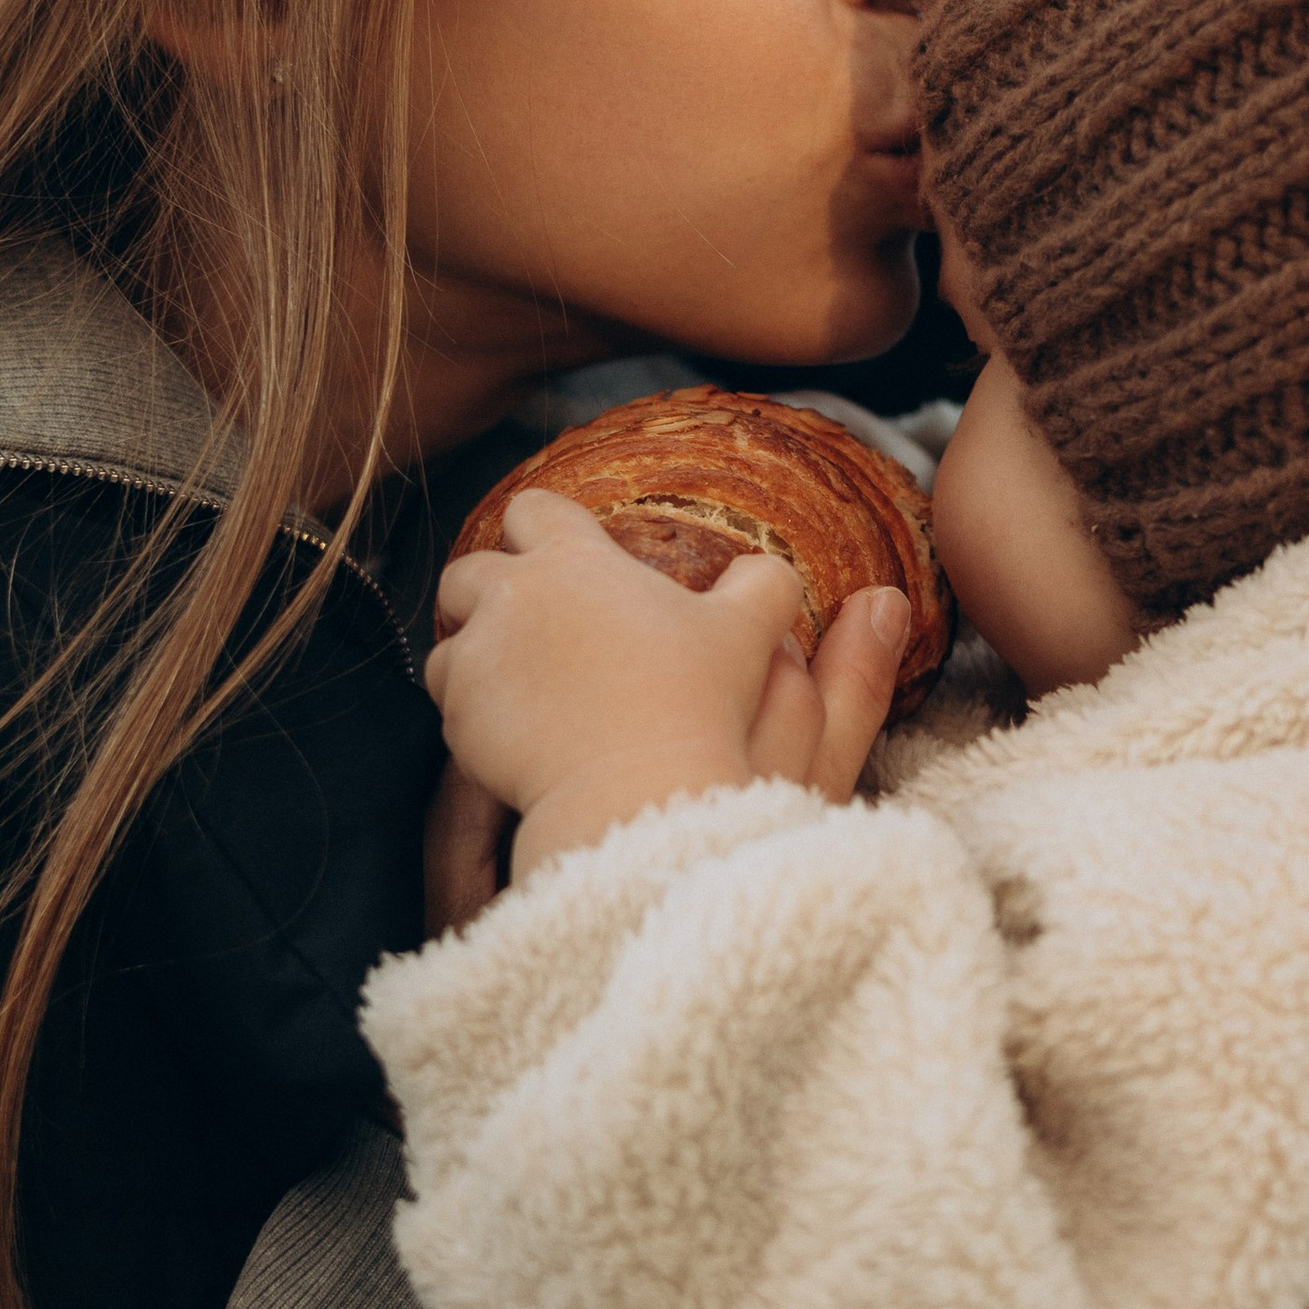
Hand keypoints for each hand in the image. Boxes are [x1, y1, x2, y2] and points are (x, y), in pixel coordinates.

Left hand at [428, 491, 909, 884]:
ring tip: (515, 680)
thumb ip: (776, 598)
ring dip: (476, 649)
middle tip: (530, 624)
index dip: (546, 528)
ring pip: (451, 632)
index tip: (562, 554)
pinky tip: (506, 727)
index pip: (536, 508)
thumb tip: (864, 590)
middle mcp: (515, 592)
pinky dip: (468, 702)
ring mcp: (478, 652)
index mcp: (579, 558)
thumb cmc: (702, 713)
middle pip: (473, 566)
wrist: (638, 800)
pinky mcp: (458, 711)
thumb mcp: (752, 645)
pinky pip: (444, 691)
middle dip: (494, 588)